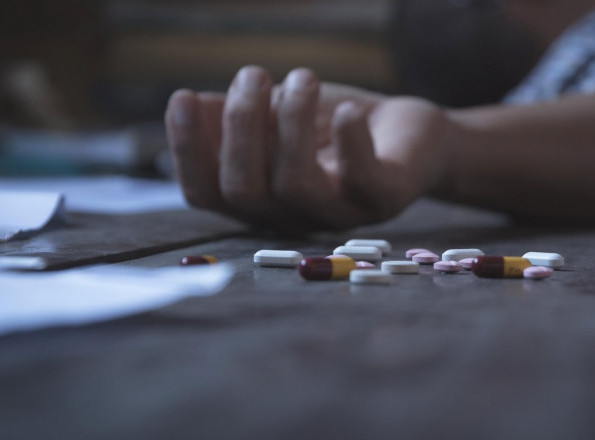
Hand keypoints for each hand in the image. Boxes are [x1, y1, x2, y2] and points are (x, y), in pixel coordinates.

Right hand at [166, 66, 452, 230]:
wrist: (413, 137)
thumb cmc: (339, 127)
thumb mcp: (281, 118)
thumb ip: (238, 118)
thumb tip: (191, 106)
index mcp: (263, 200)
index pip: (208, 194)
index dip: (186, 150)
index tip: (181, 98)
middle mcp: (295, 216)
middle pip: (244, 192)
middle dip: (239, 126)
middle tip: (253, 75)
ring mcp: (339, 212)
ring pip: (293, 184)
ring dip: (289, 121)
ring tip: (301, 77)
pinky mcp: (383, 198)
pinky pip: (360, 178)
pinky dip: (349, 139)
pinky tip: (348, 110)